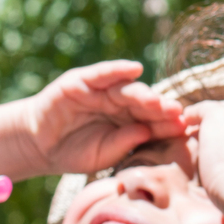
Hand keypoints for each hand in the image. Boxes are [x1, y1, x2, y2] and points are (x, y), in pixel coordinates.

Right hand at [11, 61, 190, 180]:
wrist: (39, 146)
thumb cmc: (75, 152)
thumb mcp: (103, 154)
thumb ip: (124, 142)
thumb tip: (146, 131)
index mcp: (130, 122)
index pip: (153, 121)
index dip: (167, 124)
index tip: (184, 128)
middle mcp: (120, 104)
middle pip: (145, 104)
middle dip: (161, 108)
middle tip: (176, 112)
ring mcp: (102, 91)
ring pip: (127, 89)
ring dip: (144, 93)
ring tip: (157, 100)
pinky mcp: (82, 81)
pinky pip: (103, 73)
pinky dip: (118, 69)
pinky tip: (134, 69)